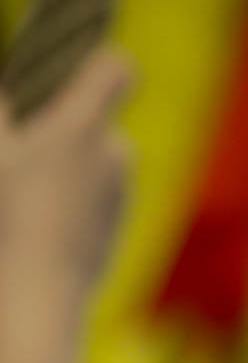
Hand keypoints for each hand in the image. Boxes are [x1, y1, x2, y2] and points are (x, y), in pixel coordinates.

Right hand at [0, 48, 129, 300]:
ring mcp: (122, 191)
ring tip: (31, 194)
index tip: (73, 78)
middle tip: (25, 152)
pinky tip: (46, 223)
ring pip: (98, 162)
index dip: (98, 68)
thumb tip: (6, 89)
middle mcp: (114, 154)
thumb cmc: (4, 217)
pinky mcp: (119, 223)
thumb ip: (1, 113)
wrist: (36, 294)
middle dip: (67, 130)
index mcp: (81, 127)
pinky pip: (100, 196)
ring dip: (73, 168)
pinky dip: (78, 199)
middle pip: (95, 123)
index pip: (114, 71)